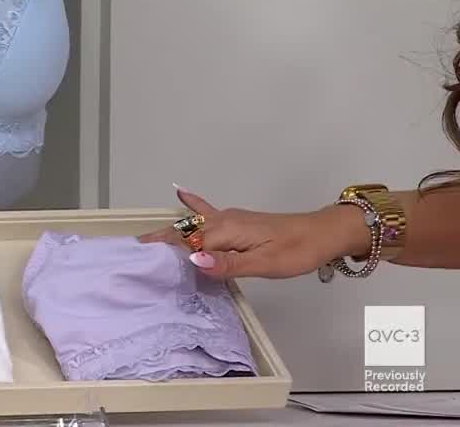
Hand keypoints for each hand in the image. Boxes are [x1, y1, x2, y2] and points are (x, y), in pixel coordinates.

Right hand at [138, 188, 371, 278]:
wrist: (325, 234)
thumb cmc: (298, 250)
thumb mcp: (264, 264)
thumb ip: (227, 264)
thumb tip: (193, 259)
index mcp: (226, 231)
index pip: (186, 242)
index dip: (162, 251)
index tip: (138, 261)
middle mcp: (223, 221)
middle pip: (184, 232)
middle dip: (159, 241)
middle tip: (135, 254)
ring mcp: (230, 219)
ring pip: (193, 225)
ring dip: (170, 232)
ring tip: (147, 240)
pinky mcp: (238, 222)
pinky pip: (209, 212)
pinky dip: (193, 205)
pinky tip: (181, 195)